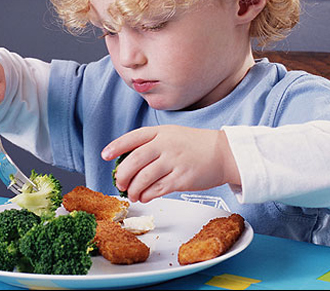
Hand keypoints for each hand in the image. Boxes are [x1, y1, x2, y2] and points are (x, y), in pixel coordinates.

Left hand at [102, 125, 240, 202]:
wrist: (224, 153)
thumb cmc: (197, 146)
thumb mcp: (173, 135)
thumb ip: (153, 144)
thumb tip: (130, 162)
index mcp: (162, 132)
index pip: (133, 138)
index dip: (116, 147)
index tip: (105, 156)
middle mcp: (166, 145)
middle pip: (134, 161)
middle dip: (122, 175)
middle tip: (120, 183)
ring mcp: (174, 161)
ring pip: (143, 178)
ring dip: (133, 189)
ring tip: (132, 194)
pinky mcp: (182, 178)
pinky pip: (157, 189)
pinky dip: (147, 195)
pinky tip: (145, 196)